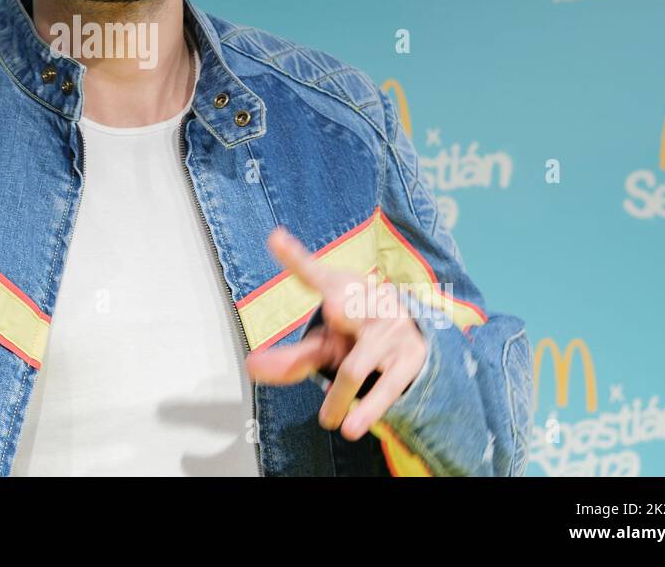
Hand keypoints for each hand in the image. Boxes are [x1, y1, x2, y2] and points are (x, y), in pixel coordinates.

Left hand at [245, 227, 426, 441]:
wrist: (414, 339)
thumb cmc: (358, 337)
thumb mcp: (326, 346)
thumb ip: (290, 359)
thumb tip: (251, 367)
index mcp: (343, 290)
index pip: (314, 275)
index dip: (294, 257)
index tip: (275, 239)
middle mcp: (368, 303)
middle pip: (346, 306)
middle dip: (341, 306)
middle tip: (334, 309)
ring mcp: (390, 330)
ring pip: (356, 367)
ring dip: (340, 396)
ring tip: (328, 421)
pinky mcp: (409, 359)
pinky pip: (386, 386)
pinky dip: (369, 408)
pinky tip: (352, 425)